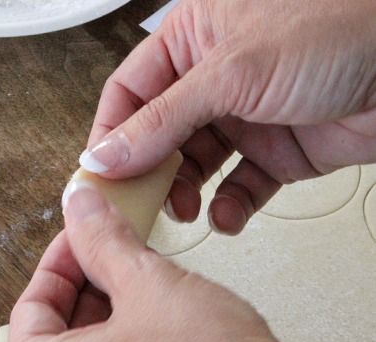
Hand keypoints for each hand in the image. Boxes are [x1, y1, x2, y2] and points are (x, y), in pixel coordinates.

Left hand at [6, 186, 375, 341]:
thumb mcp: (147, 283)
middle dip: (87, 283)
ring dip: (106, 311)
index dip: (62, 256)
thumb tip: (81, 209)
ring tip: (140, 284)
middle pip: (55, 330)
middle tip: (113, 251)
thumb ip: (101, 239)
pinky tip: (151, 323)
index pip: (31, 304)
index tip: (82, 235)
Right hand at [81, 0, 375, 234]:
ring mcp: (245, 117)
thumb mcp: (233, 71)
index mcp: (193, 40)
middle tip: (137, 204)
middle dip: (147, 173)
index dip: (109, 135)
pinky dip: (230, 206)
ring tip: (184, 211)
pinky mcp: (276, 151)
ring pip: (195, 167)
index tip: (98, 176)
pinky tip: (226, 215)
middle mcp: (214, 80)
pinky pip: (239, 186)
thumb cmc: (340, 29)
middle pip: (158, 135)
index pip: (129, 93)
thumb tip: (107, 154)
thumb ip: (163, 119)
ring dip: (185, 194)